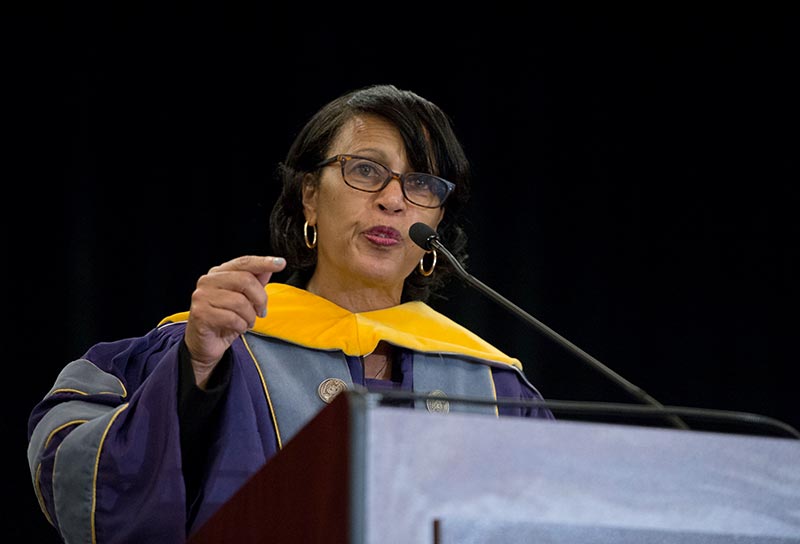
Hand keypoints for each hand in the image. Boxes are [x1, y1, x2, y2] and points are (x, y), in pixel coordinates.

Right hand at [184, 255, 285, 386]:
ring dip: (250, 316)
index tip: (281, 263)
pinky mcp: (200, 313)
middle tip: (262, 312)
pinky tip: (238, 328)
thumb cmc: (225, 321)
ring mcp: (202, 296)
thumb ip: (255, 283)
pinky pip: (232, 318)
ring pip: (240, 301)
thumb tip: (269, 268)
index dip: (263, 262)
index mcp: (219, 273)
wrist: (206, 345)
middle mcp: (208, 281)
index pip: (244, 262)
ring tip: (248, 322)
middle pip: (245, 280)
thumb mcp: (245, 300)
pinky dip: (241, 326)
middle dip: (260, 299)